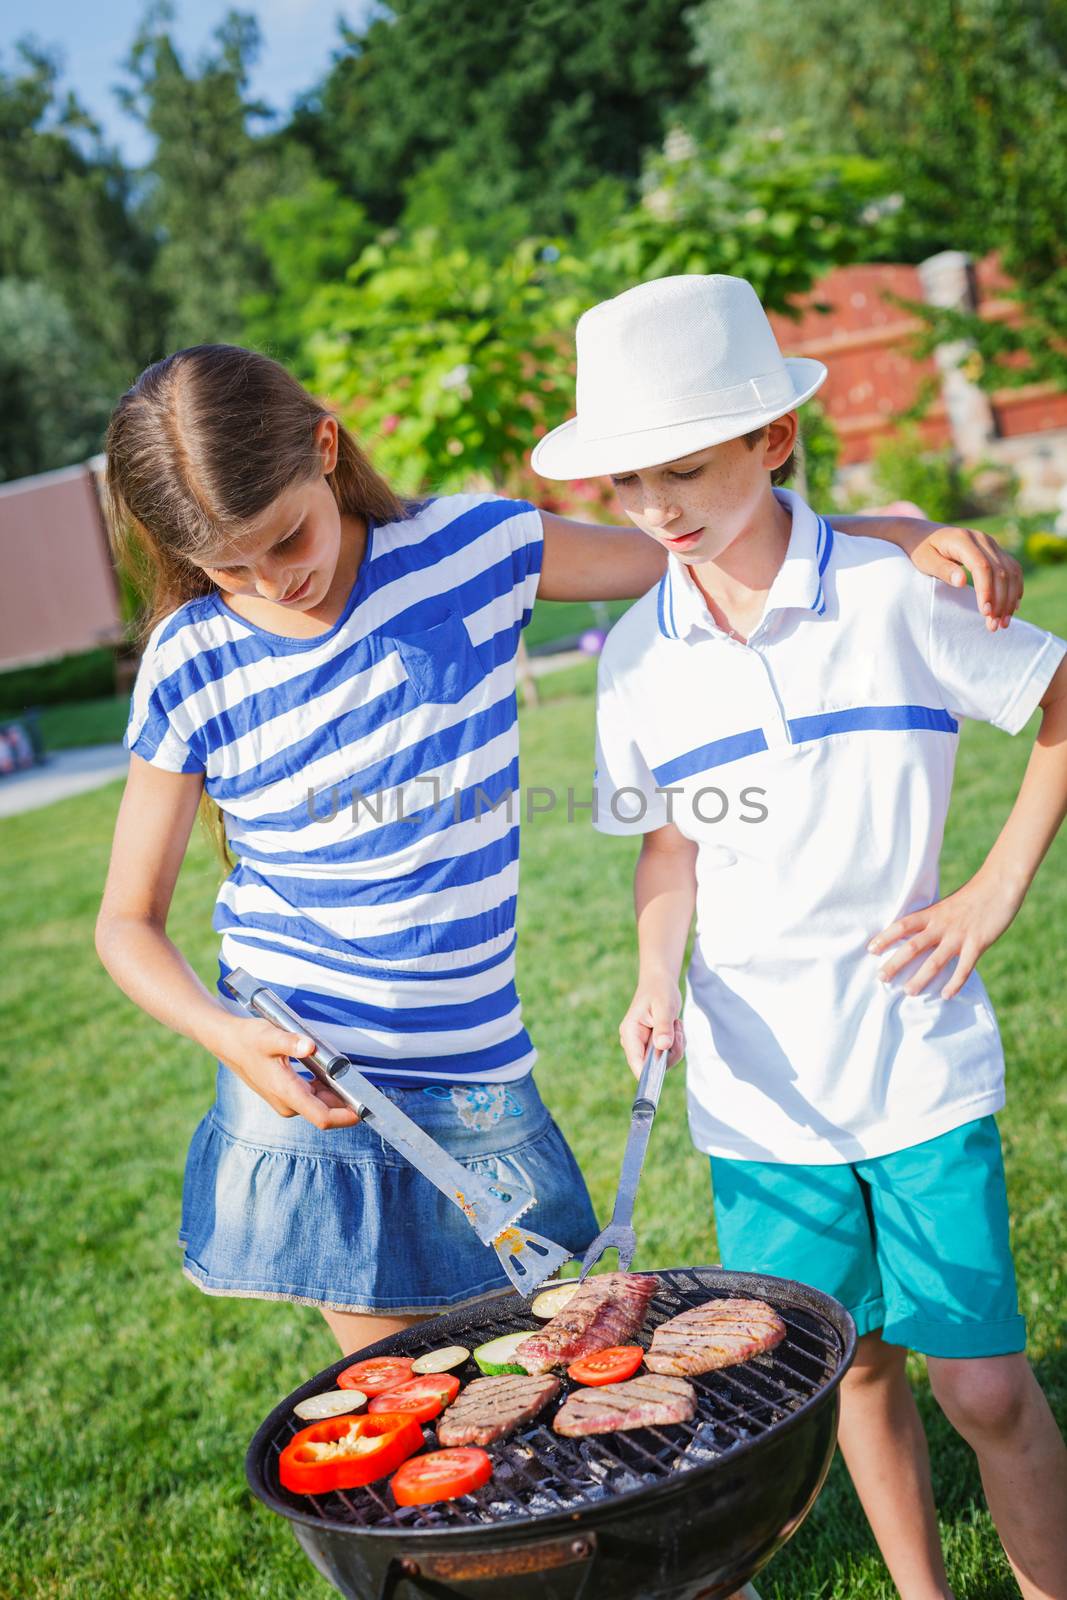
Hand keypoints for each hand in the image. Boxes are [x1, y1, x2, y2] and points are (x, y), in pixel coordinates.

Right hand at [216, 1016, 360, 1127]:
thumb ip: (290, 1042)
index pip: (322, 1117)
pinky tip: (336, 1079)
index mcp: (286, 1092)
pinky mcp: (287, 1095)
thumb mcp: (270, 1036)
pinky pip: (313, 1099)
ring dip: (338, 1098)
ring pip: (320, 1106)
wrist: (229, 1043)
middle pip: (325, 1112)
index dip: (345, 1117)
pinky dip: (327, 1092)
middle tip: (369, 1090)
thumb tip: (309, 1046)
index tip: (365, 1110)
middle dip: (347, 1105)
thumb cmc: (248, 1039)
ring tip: (355, 1083)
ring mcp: (286, 1101)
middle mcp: (287, 1103)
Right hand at [619, 974, 684, 1077]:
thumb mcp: (664, 1007)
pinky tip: (676, 1026)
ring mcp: (643, 1045)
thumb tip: (663, 1047)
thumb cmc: (659, 991)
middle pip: (654, 1065)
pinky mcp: (653, 1045)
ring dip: (676, 1045)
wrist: (660, 983)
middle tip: (676, 1029)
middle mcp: (634, 1042)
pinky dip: (678, 1043)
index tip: (665, 1072)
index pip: (637, 1063)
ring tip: (675, 1024)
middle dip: (671, 1051)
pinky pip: (669, 1054)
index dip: (649, 1074)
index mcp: (630, 1033)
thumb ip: (663, 1027)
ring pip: (664, 1061)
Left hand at [867, 873, 1025, 998]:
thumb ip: (934, 920)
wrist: (999, 883)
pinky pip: (964, 967)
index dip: (886, 937)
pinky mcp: (978, 943)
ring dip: (921, 978)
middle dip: (895, 963)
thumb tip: (920, 934)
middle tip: (881, 978)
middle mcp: (942, 925)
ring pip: (935, 961)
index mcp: (932, 913)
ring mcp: (959, 935)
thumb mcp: (947, 905)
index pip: (903, 925)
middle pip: (913, 946)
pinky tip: (946, 995)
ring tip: (908, 992)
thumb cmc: (973, 895)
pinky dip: (955, 983)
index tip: (871, 949)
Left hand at [907, 524, 1022, 629]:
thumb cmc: (920, 550)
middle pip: (1000, 571)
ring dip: (1010, 598)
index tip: (985, 613)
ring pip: (1010, 571)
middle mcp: (982, 539)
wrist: (924, 534)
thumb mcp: (924, 560)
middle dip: (1000, 601)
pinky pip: (1012, 569)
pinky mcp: (995, 550)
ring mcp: (991, 544)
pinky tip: (1011, 607)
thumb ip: (943, 570)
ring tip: (1003, 623)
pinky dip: (1015, 588)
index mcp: (962, 540)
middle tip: (994, 626)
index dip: (987, 591)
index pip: (982, 567)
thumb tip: (961, 581)